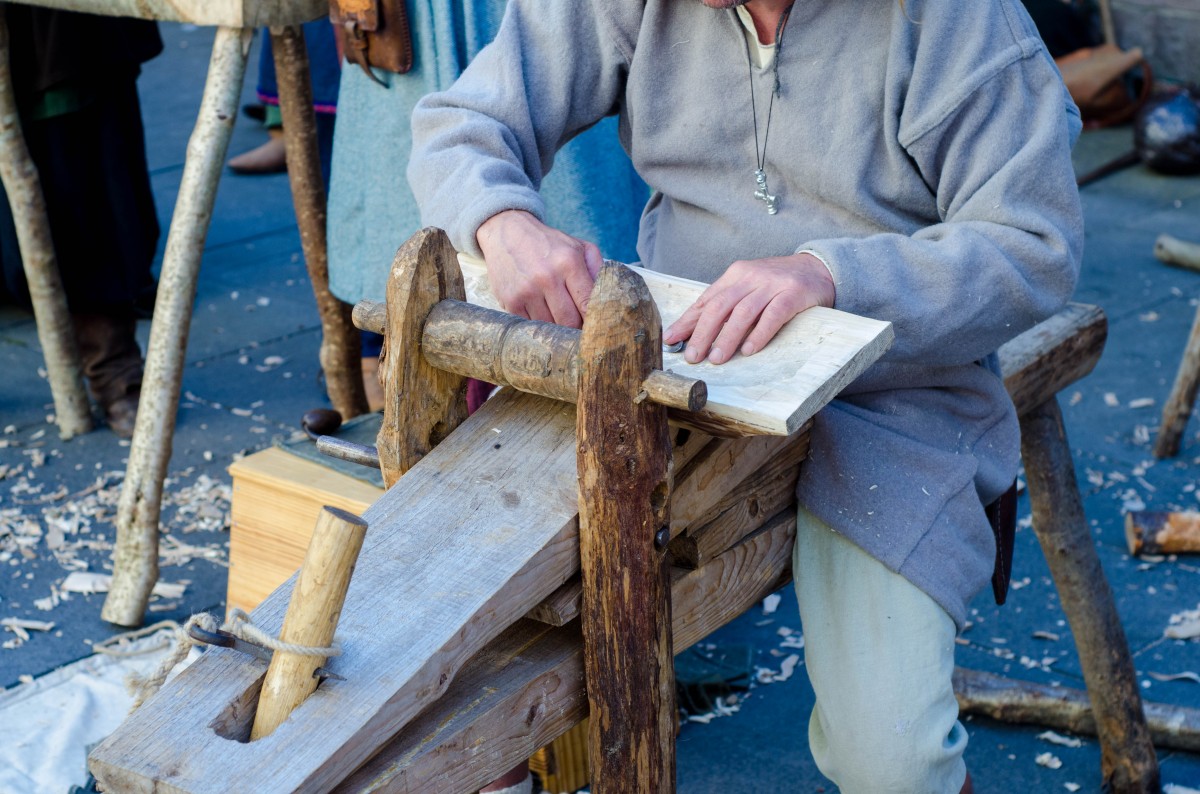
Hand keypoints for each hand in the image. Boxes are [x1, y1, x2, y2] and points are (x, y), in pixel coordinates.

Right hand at [476, 210, 602, 327]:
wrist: (506, 232)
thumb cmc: (548, 243)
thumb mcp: (577, 246)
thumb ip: (598, 269)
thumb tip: (612, 298)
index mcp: (569, 262)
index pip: (588, 304)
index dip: (595, 320)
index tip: (598, 327)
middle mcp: (547, 277)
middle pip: (570, 322)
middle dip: (576, 327)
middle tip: (578, 324)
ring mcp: (526, 291)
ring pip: (550, 327)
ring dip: (556, 326)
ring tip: (557, 314)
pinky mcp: (510, 301)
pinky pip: (531, 326)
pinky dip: (538, 324)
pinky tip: (540, 311)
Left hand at [663, 253, 834, 364]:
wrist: (818, 268)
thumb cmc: (778, 284)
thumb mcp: (748, 288)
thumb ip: (726, 305)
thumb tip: (695, 332)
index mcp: (735, 274)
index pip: (706, 300)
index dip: (687, 321)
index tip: (671, 340)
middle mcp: (751, 277)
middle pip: (720, 306)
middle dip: (703, 333)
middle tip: (693, 356)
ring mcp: (772, 284)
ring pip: (743, 312)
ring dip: (728, 338)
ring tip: (717, 359)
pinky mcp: (793, 294)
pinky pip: (773, 315)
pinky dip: (759, 333)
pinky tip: (749, 350)